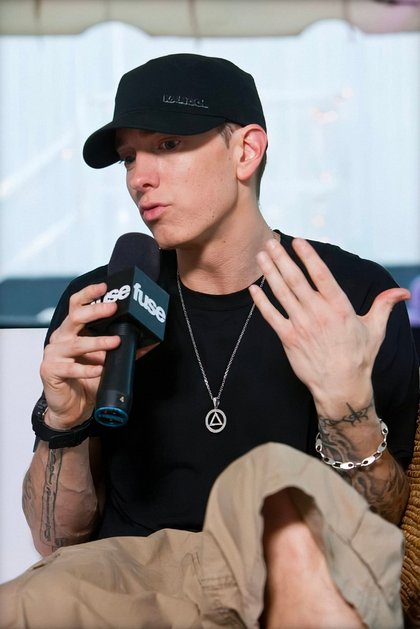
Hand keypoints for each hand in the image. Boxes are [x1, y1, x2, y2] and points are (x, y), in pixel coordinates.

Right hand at [41, 283, 156, 428]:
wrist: (71, 407)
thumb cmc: (85, 380)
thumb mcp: (106, 361)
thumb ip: (123, 350)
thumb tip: (148, 343)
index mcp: (72, 330)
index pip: (77, 305)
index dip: (89, 294)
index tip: (104, 286)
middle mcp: (61, 337)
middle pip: (75, 317)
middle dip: (95, 311)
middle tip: (113, 308)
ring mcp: (54, 353)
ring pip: (76, 343)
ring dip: (98, 342)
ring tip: (114, 342)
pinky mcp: (51, 370)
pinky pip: (71, 368)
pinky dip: (87, 368)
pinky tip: (100, 368)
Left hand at [250, 238, 409, 417]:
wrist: (341, 386)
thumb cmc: (358, 357)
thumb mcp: (375, 329)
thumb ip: (384, 305)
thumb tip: (403, 293)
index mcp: (339, 307)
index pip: (321, 275)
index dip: (308, 256)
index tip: (298, 241)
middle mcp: (318, 313)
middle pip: (295, 280)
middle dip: (282, 258)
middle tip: (270, 242)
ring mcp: (301, 325)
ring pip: (282, 293)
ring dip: (270, 272)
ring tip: (261, 255)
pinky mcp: (288, 339)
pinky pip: (271, 316)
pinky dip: (261, 301)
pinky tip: (254, 288)